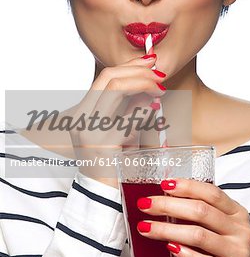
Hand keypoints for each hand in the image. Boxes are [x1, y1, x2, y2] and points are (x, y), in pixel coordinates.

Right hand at [69, 54, 165, 186]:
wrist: (102, 196)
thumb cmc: (113, 163)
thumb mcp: (120, 132)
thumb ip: (130, 110)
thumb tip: (149, 90)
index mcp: (83, 112)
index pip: (105, 77)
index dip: (130, 65)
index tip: (150, 61)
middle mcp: (83, 119)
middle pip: (110, 78)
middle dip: (139, 72)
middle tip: (160, 76)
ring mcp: (91, 131)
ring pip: (117, 90)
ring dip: (144, 86)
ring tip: (160, 92)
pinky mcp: (104, 145)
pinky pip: (128, 118)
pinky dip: (144, 112)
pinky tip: (155, 114)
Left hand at [137, 178, 249, 256]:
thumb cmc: (227, 247)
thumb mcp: (222, 224)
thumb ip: (203, 211)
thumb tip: (164, 197)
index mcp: (236, 212)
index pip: (211, 193)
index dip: (187, 187)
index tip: (164, 184)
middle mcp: (238, 229)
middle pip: (201, 211)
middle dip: (169, 206)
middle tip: (146, 205)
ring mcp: (236, 251)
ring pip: (199, 236)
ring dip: (168, 230)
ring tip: (146, 228)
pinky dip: (186, 254)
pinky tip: (170, 248)